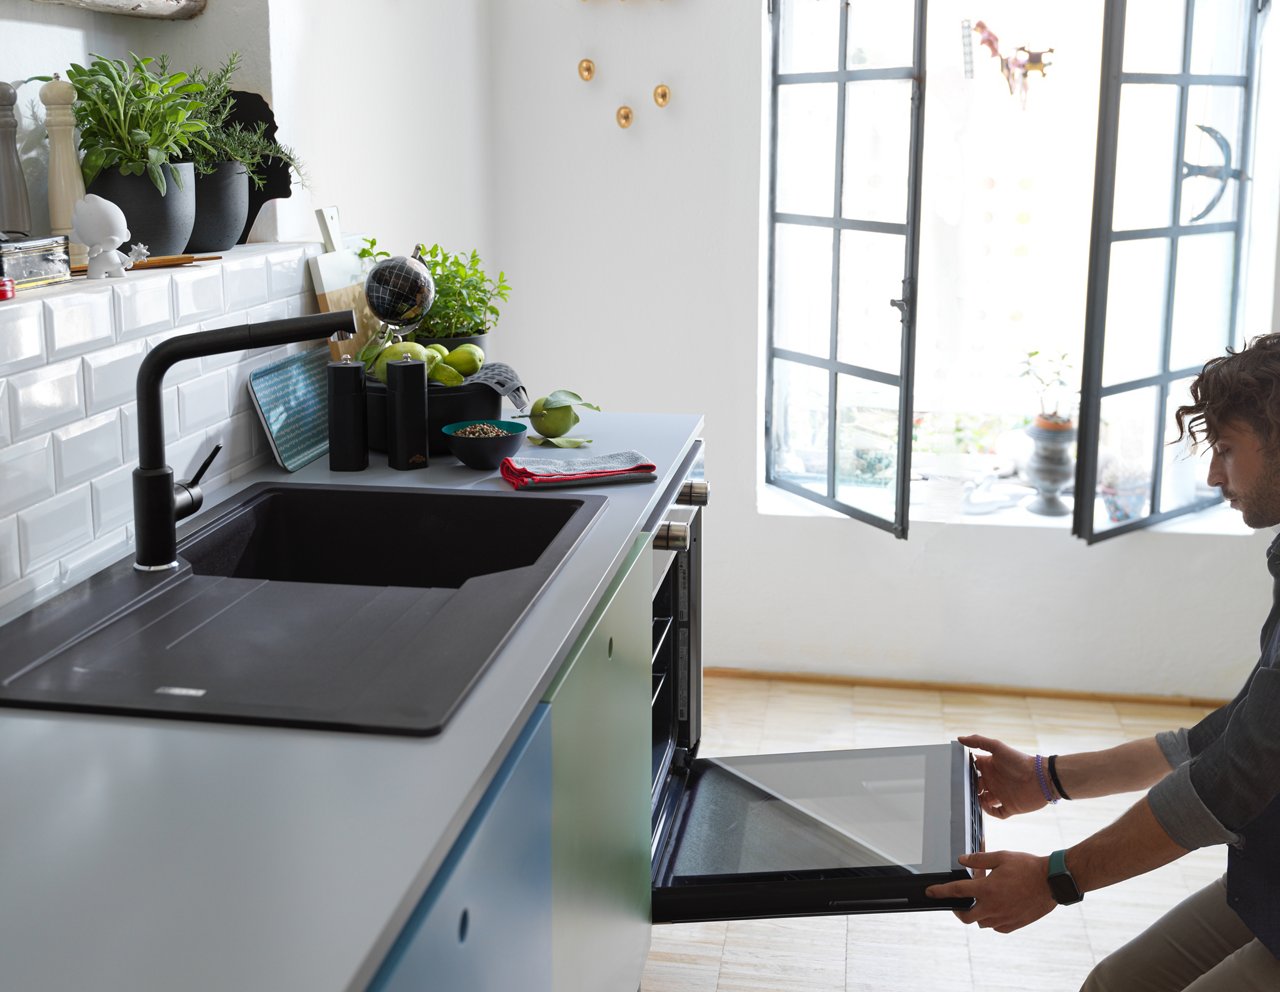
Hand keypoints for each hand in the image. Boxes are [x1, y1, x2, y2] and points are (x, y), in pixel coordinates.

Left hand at [926, 851, 1056, 932]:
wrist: (1052, 882)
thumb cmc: (1027, 867)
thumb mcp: (1001, 857)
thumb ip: (978, 860)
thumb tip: (962, 860)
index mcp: (987, 889)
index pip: (956, 891)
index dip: (940, 891)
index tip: (930, 892)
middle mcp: (993, 907)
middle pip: (966, 916)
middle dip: (958, 910)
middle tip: (958, 902)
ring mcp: (1004, 918)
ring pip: (981, 923)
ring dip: (977, 913)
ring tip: (982, 899)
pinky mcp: (1014, 924)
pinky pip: (996, 927)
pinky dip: (992, 920)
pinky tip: (996, 908)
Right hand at [959, 733, 1049, 817]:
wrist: (1040, 779)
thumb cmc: (1019, 761)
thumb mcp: (998, 747)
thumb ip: (979, 741)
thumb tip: (960, 738)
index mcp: (991, 767)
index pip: (974, 768)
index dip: (965, 770)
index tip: (956, 771)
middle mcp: (995, 781)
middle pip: (976, 785)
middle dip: (969, 787)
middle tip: (961, 789)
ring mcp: (1001, 794)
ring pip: (984, 800)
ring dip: (977, 801)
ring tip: (970, 799)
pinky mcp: (1009, 807)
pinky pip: (996, 813)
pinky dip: (989, 812)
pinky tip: (985, 806)